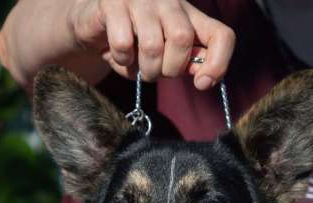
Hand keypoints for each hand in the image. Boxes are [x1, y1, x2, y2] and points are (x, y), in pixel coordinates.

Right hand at [68, 0, 235, 88]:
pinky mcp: (113, 2)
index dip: (218, 63)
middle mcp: (169, 1)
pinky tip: (118, 55)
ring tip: (135, 66)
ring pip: (152, 44)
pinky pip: (123, 43)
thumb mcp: (163, 57)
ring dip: (143, 69)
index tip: (202, 84)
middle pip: (182, 39)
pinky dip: (121, 60)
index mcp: (189, 15)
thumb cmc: (132, 44)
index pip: (221, 35)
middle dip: (169, 69)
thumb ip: (185, 63)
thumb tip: (203, 76)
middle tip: (155, 72)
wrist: (91, 26)